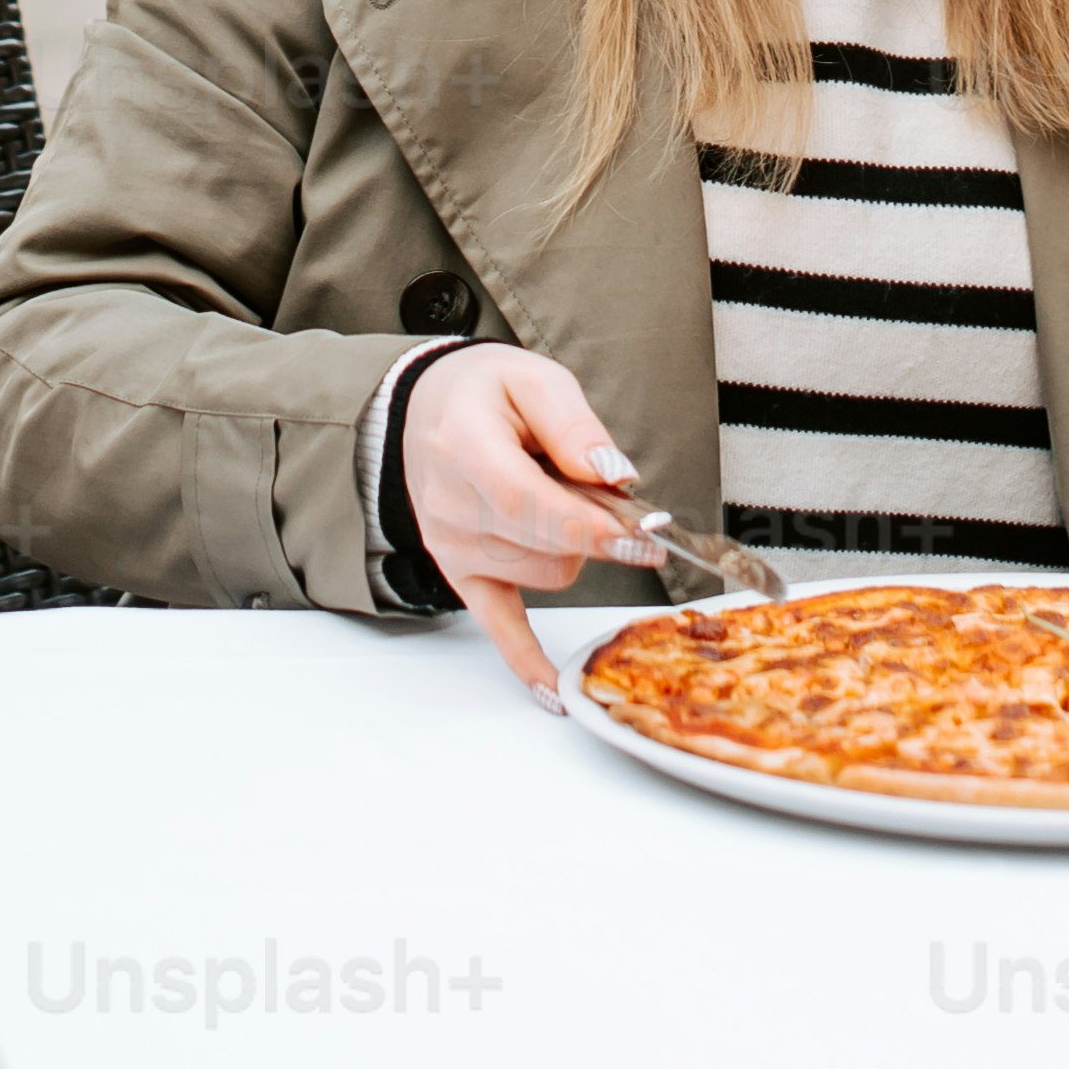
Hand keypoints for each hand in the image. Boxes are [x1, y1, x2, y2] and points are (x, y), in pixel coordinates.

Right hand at [401, 346, 641, 702]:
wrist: (424, 413)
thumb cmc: (482, 394)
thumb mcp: (531, 377)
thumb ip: (573, 424)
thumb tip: (614, 474)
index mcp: (465, 446)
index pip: (530, 503)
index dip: (593, 525)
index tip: (645, 533)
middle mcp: (451, 507)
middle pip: (548, 544)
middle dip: (599, 527)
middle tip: (614, 494)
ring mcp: (454, 549)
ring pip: (550, 575)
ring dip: (574, 548)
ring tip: (558, 500)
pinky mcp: (463, 577)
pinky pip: (500, 630)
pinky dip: (527, 663)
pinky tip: (554, 691)